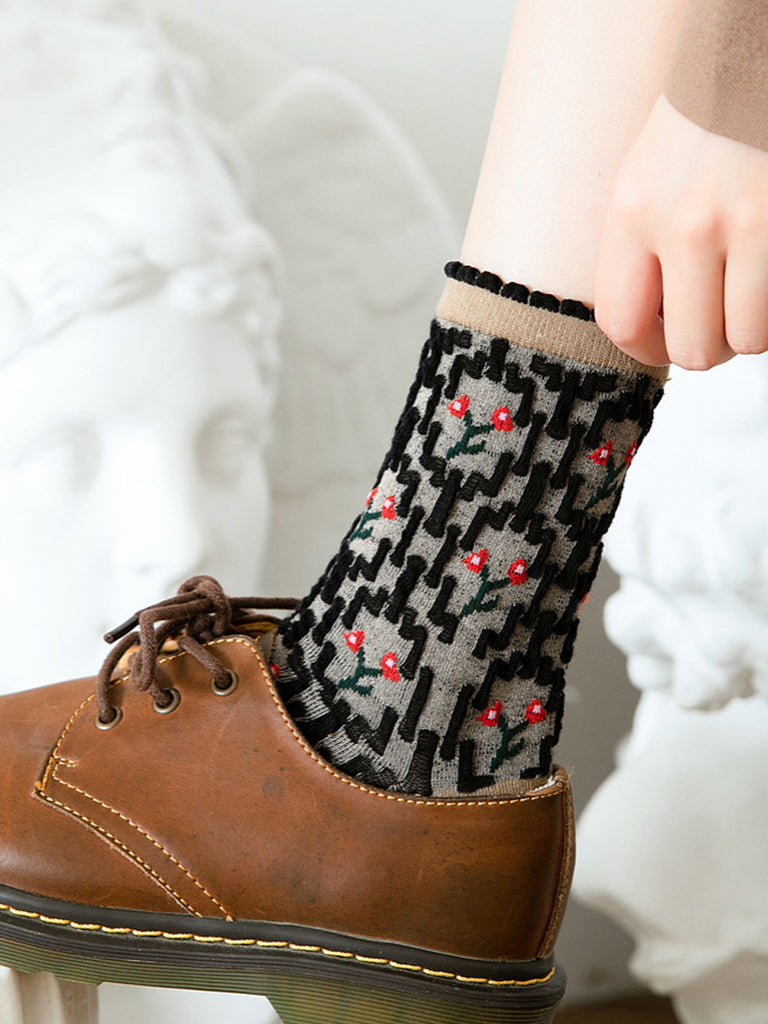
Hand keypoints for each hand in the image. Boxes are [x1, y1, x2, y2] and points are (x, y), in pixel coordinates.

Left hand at [595, 95, 767, 368]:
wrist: (753, 56)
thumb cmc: (704, 118)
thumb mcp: (644, 178)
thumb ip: (640, 250)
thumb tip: (651, 323)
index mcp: (632, 213)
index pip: (620, 325)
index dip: (645, 349)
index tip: (662, 341)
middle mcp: (683, 223)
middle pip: (690, 348)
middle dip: (707, 348)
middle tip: (717, 325)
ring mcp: (745, 222)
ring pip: (748, 338)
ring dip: (751, 329)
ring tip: (749, 296)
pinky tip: (765, 276)